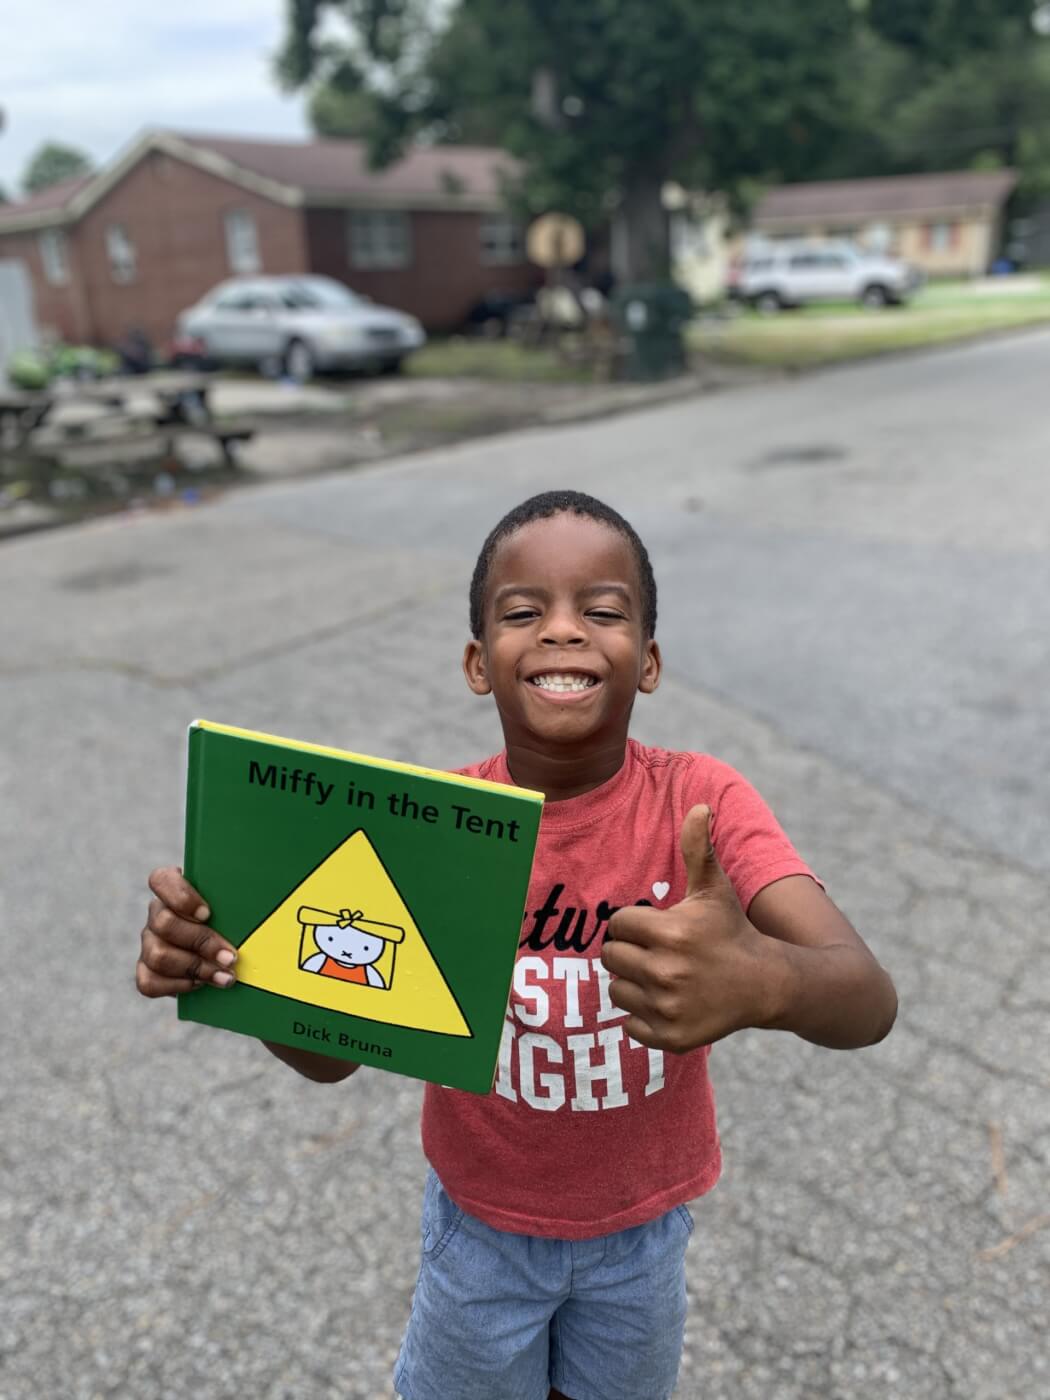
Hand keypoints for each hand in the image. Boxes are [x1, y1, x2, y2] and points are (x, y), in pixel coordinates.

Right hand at [135, 866, 237, 996]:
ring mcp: (149, 943)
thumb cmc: (234, 922)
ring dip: (196, 968)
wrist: (224, 955)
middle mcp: (157, 913)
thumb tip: (261, 895)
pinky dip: (180, 986)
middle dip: (201, 943)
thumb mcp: (234, 906)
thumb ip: (236, 900)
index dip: (181, 897)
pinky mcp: (146, 971)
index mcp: (173, 889)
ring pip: (158, 955)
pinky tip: (202, 984)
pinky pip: (150, 982)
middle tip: (231, 956)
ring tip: (225, 976)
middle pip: (164, 924)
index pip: (161, 880)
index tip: (207, 913)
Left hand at [601, 805, 785, 1051]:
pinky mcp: (671, 1037)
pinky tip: (669, 1001)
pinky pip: (630, 1024)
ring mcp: (669, 1008)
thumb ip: (698, 848)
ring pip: (617, 989)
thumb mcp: (714, 888)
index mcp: (671, 933)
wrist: (765, 983)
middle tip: (658, 952)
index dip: (633, 923)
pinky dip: (643, 1015)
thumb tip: (699, 806)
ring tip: (663, 975)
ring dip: (634, 982)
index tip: (656, 927)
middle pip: (612, 957)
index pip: (618, 925)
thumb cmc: (731, 930)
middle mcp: (667, 972)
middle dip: (630, 951)